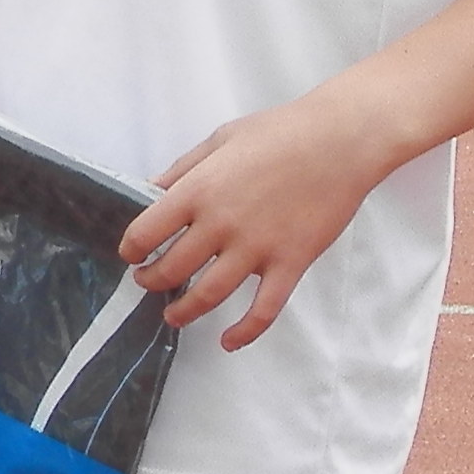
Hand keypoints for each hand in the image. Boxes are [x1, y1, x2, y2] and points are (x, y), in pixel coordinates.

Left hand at [123, 87, 388, 347]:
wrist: (341, 141)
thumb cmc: (279, 132)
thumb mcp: (219, 140)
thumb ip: (183, 169)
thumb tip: (151, 191)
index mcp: (198, 191)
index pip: (145, 233)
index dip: (133, 248)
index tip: (132, 254)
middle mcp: (220, 224)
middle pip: (172, 269)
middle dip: (152, 282)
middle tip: (148, 282)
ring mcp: (256, 248)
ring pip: (208, 295)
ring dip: (184, 311)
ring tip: (173, 315)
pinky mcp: (290, 264)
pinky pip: (264, 310)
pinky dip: (244, 331)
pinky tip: (228, 341)